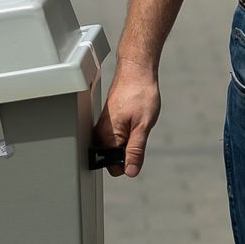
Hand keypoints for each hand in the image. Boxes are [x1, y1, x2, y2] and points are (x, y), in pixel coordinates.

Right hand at [97, 63, 162, 178]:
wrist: (136, 71)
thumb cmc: (140, 94)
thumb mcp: (143, 126)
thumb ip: (136, 151)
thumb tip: (131, 172)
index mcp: (107, 137)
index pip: (114, 168)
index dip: (128, 163)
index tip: (137, 149)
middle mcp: (100, 134)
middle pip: (113, 160)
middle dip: (127, 154)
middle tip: (138, 133)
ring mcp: (103, 128)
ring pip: (115, 149)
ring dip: (128, 143)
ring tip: (136, 125)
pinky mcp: (107, 122)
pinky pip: (116, 139)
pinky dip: (127, 135)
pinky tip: (133, 121)